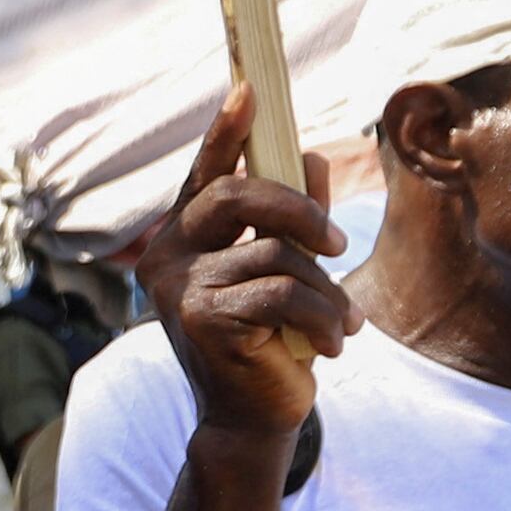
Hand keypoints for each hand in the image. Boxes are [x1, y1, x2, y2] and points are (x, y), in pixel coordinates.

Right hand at [155, 84, 352, 440]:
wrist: (252, 420)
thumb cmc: (270, 342)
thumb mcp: (287, 273)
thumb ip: (293, 219)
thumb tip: (311, 156)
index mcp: (184, 238)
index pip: (205, 174)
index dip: (225, 131)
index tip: (249, 90)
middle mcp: (168, 256)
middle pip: (239, 196)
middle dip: (301, 211)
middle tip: (339, 244)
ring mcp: (179, 288)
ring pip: (275, 252)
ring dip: (325, 288)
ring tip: (341, 323)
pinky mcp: (203, 319)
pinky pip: (283, 291)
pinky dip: (323, 316)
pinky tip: (332, 345)